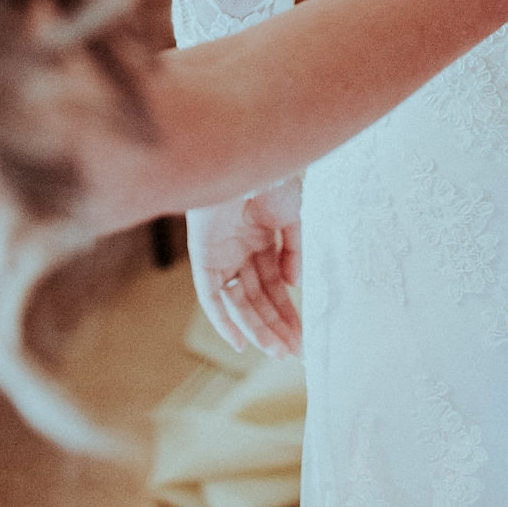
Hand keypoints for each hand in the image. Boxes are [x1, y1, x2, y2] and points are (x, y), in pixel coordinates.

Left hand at [186, 178, 302, 357]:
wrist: (247, 154)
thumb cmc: (272, 175)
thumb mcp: (295, 214)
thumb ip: (294, 250)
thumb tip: (293, 286)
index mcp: (262, 236)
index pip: (275, 284)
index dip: (288, 310)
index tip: (303, 335)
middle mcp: (240, 250)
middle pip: (258, 298)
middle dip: (276, 325)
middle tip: (294, 352)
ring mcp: (222, 254)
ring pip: (239, 302)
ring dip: (258, 328)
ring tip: (277, 351)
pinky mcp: (204, 257)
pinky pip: (211, 297)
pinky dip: (224, 321)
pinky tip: (241, 342)